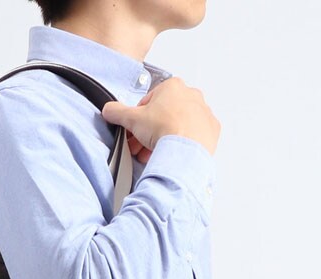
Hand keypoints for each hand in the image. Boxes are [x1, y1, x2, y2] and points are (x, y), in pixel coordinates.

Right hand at [101, 76, 220, 156]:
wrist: (185, 149)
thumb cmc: (165, 129)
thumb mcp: (131, 118)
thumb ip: (117, 111)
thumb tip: (109, 110)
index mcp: (172, 86)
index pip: (148, 101)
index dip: (138, 118)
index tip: (135, 129)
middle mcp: (191, 95)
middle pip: (164, 114)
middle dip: (150, 130)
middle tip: (142, 143)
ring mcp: (203, 112)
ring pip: (178, 124)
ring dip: (164, 137)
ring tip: (154, 151)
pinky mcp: (210, 129)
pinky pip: (193, 134)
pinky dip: (182, 142)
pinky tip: (172, 151)